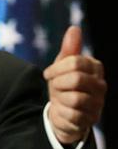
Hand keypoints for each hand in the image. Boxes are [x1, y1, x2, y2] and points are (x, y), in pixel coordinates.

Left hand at [43, 26, 105, 144]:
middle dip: (58, 84)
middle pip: (76, 79)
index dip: (56, 68)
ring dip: (60, 99)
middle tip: (55, 87)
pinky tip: (62, 111)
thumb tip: (74, 28)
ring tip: (60, 99)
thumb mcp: (62, 66)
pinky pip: (73, 115)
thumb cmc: (63, 86)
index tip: (48, 74)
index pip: (75, 62)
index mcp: (95, 68)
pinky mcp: (90, 120)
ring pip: (75, 98)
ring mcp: (98, 103)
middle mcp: (101, 85)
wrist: (63, 114)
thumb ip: (69, 49)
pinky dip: (61, 112)